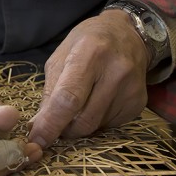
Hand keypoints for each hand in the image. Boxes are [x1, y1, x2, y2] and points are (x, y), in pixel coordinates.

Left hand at [28, 11, 149, 147]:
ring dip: (81, 125)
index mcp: (90, 53)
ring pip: (96, 127)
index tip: (38, 140)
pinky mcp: (138, 103)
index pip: (69, 98)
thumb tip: (38, 127)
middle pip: (84, 119)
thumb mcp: (61, 56)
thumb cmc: (88, 42)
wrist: (128, 34)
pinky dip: (98, 121)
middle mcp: (115, 71)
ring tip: (81, 103)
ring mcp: (130, 88)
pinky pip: (111, 126)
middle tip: (57, 122)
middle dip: (64, 129)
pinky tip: (98, 100)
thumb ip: (50, 91)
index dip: (51, 123)